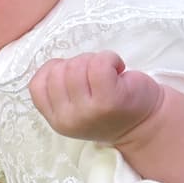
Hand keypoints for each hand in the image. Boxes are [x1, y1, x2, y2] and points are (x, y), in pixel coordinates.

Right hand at [29, 51, 163, 144]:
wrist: (146, 124)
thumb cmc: (108, 107)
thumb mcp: (75, 105)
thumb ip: (59, 90)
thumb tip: (54, 65)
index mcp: (56, 120)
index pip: (37, 84)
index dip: (56, 71)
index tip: (77, 78)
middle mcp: (68, 119)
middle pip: (58, 70)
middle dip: (78, 64)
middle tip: (96, 77)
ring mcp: (88, 111)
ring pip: (77, 65)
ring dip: (95, 61)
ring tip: (107, 75)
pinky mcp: (109, 100)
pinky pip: (99, 63)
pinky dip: (111, 58)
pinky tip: (119, 69)